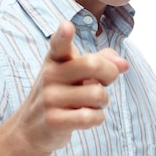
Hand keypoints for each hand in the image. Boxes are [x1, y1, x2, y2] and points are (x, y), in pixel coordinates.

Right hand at [16, 20, 128, 152]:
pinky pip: (90, 117)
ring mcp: (50, 98)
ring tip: (92, 104)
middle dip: (110, 74)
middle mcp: (50, 75)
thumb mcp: (76, 74)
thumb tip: (124, 64)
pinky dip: (97, 118)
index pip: (59, 44)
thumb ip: (102, 61)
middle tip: (106, 82)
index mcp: (56, 59)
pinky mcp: (53, 121)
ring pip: (97, 94)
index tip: (67, 26)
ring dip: (103, 101)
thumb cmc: (62, 95)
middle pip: (93, 65)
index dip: (64, 35)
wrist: (31, 129)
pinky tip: (88, 117)